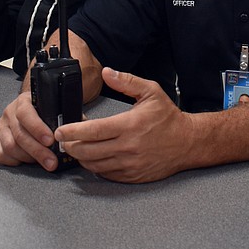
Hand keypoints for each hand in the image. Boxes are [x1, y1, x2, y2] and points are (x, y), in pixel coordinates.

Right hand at [0, 91, 60, 171]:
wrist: (30, 104)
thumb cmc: (45, 107)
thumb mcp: (55, 105)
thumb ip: (66, 115)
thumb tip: (80, 128)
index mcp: (24, 101)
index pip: (26, 114)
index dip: (38, 129)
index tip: (51, 141)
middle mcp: (9, 113)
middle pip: (20, 135)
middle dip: (38, 151)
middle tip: (51, 162)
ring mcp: (1, 126)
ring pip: (10, 147)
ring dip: (28, 157)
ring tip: (43, 162)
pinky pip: (1, 154)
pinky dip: (15, 160)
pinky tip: (27, 160)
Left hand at [55, 68, 195, 182]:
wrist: (187, 142)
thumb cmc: (168, 117)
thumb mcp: (151, 92)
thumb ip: (127, 81)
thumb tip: (107, 72)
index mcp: (129, 125)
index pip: (92, 131)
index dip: (72, 131)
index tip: (60, 129)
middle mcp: (127, 147)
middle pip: (87, 151)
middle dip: (70, 145)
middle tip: (64, 139)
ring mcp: (129, 164)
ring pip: (93, 165)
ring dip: (80, 157)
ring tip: (76, 147)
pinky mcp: (131, 176)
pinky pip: (105, 174)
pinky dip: (95, 166)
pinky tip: (94, 157)